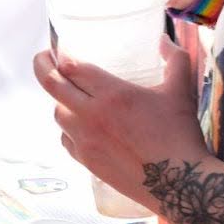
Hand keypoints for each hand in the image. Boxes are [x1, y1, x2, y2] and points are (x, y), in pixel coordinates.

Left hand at [32, 36, 210, 203]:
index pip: (72, 67)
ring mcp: (85, 140)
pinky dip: (67, 127)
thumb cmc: (180, 135)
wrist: (178, 184)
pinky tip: (77, 124)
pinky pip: (65, 138)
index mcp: (112, 94)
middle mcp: (91, 115)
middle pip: (52, 85)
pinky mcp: (86, 161)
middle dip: (42, 66)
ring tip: (66, 92)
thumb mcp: (181, 90)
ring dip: (59, 99)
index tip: (59, 48)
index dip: (61, 54)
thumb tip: (164, 39)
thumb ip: (175, 59)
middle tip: (43, 58)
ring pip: (57, 113)